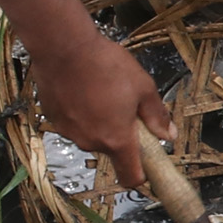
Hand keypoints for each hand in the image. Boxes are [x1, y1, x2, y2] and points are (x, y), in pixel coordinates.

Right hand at [36, 21, 172, 178]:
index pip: (131, 177)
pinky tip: (84, 90)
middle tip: (126, 106)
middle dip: (121, 134)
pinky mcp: (54, 119)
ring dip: (100, 122)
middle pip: (112, 150)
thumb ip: (157, 116)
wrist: (63, 46)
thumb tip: (168, 134)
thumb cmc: (104, 64)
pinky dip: (81, 113)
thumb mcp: (143, 87)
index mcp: (117, 139)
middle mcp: (90, 142)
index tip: (147, 165)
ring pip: (92, 135)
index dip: (142, 175)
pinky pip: (74, 123)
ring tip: (102, 92)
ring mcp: (69, 132)